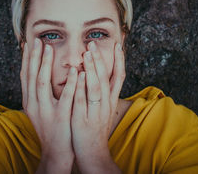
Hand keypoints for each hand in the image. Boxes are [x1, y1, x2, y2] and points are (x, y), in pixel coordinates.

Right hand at [21, 38, 76, 172]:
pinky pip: (65, 98)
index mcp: (29, 101)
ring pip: (42, 84)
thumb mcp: (39, 110)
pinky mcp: (60, 118)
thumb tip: (38, 74)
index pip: (25, 76)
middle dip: (34, 56)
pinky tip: (75, 71)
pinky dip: (70, 83)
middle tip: (37, 40)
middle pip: (31, 76)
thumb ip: (38, 93)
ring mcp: (46, 111)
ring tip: (49, 48)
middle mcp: (33, 104)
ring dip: (45, 64)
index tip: (28, 43)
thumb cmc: (50, 128)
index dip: (26, 59)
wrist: (56, 153)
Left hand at [71, 41, 124, 172]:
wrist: (93, 153)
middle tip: (93, 43)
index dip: (120, 60)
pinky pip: (83, 102)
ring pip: (96, 88)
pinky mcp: (84, 120)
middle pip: (106, 79)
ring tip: (87, 54)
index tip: (117, 44)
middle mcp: (106, 104)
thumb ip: (102, 91)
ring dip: (92, 69)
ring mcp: (96, 112)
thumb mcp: (103, 108)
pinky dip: (82, 88)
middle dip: (100, 60)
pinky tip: (78, 75)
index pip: (119, 77)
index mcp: (111, 100)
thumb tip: (98, 72)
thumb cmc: (95, 127)